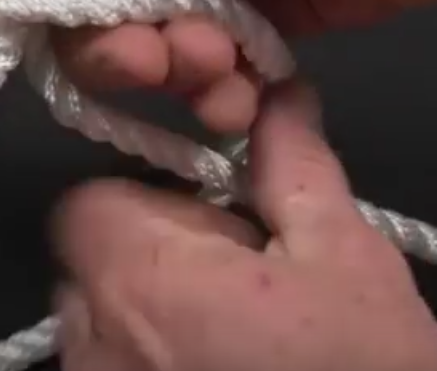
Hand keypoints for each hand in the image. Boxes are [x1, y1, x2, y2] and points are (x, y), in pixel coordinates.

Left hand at [52, 82, 436, 370]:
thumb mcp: (348, 261)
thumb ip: (293, 168)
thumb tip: (279, 94)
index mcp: (138, 275)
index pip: (88, 203)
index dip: (150, 205)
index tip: (216, 231)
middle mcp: (89, 341)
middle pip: (88, 266)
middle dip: (153, 263)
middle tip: (241, 292)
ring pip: (94, 330)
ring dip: (148, 323)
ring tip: (239, 348)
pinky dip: (147, 368)